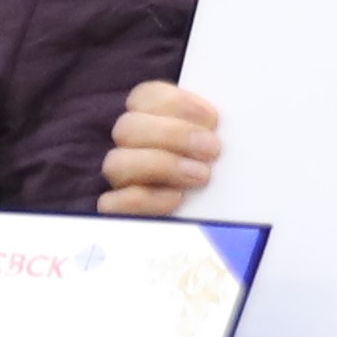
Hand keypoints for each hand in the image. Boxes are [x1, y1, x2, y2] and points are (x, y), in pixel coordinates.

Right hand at [99, 81, 222, 218]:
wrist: (212, 238)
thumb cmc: (220, 183)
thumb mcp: (218, 149)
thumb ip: (213, 131)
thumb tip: (225, 125)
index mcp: (151, 124)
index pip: (143, 97)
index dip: (174, 103)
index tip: (211, 119)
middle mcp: (130, 150)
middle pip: (127, 127)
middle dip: (172, 134)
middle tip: (211, 149)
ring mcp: (120, 184)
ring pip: (115, 163)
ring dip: (161, 165)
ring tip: (201, 176)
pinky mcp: (117, 215)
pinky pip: (111, 204)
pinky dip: (143, 199)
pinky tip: (175, 200)